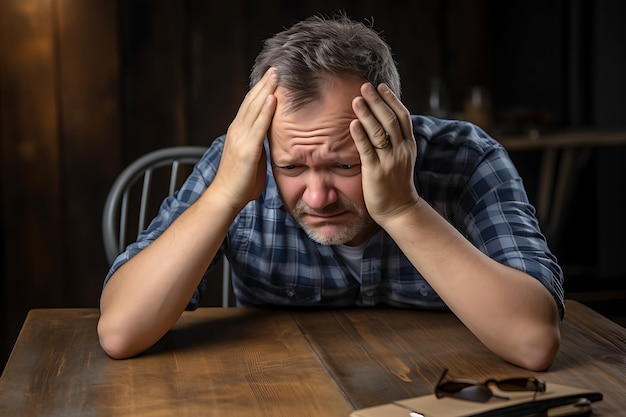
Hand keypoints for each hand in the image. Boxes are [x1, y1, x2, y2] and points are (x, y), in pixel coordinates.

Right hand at [211, 68, 277, 209]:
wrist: (226, 196)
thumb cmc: (241, 180)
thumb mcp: (252, 155)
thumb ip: (259, 142)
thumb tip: (271, 136)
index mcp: (239, 131)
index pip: (251, 105)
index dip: (261, 89)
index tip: (272, 75)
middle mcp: (237, 130)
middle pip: (252, 101)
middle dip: (264, 83)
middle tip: (276, 67)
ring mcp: (241, 138)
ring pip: (254, 109)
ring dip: (266, 90)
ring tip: (276, 74)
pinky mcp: (247, 150)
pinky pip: (258, 127)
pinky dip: (266, 111)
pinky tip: (273, 98)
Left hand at [350, 82, 419, 224]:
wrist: (399, 210)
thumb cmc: (396, 183)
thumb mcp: (401, 159)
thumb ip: (394, 142)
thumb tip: (382, 122)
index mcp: (408, 146)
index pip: (402, 117)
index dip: (392, 100)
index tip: (381, 87)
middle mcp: (401, 151)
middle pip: (390, 120)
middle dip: (377, 101)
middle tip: (365, 86)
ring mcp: (390, 161)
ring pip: (379, 132)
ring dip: (367, 114)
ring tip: (356, 100)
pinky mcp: (376, 172)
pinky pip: (367, 150)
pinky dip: (360, 135)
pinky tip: (352, 124)